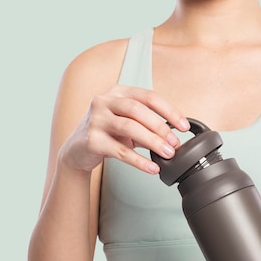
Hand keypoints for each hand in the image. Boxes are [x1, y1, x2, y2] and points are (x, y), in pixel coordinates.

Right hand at [59, 84, 189, 173]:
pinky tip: (151, 168)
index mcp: (118, 92)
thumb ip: (149, 126)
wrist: (77, 150)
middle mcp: (104, 102)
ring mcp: (95, 120)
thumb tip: (175, 137)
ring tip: (167, 154)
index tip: (183, 126)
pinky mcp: (91, 140)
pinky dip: (138, 160)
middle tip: (174, 143)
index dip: (169, 110)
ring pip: (128, 128)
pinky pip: (119, 151)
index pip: (148, 96)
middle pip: (137, 110)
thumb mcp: (129, 125)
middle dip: (160, 127)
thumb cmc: (107, 134)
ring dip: (152, 141)